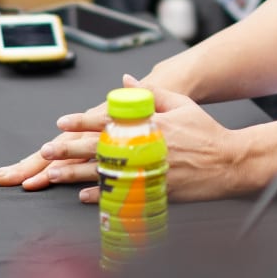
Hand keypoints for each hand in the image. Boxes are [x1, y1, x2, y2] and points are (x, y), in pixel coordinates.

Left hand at [0, 74, 242, 202]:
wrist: (230, 163)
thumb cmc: (205, 132)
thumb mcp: (181, 104)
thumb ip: (151, 92)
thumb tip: (126, 81)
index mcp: (150, 123)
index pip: (109, 120)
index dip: (83, 121)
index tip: (62, 122)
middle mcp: (146, 147)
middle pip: (100, 147)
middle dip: (69, 148)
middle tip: (46, 150)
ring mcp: (149, 171)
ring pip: (105, 172)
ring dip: (76, 174)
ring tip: (54, 174)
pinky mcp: (154, 190)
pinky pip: (122, 195)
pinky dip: (101, 196)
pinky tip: (84, 196)